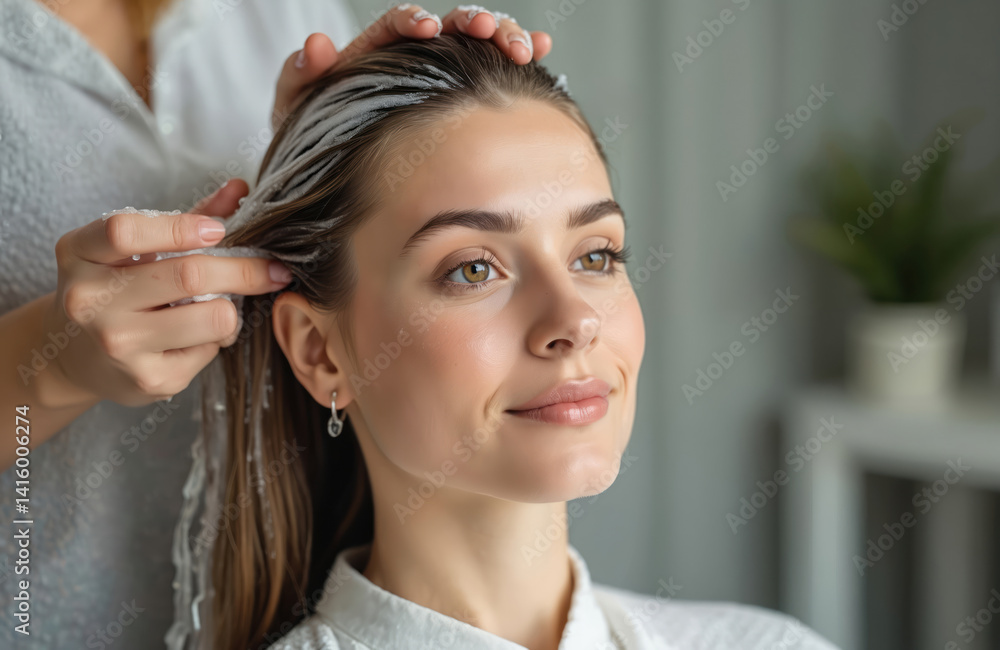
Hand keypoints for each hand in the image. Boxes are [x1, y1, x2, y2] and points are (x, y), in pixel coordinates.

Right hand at [45, 180, 292, 406]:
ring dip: (229, 310)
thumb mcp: (135, 249)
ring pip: (214, 316)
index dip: (181, 228)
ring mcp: (118, 344)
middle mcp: (90, 300)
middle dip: (244, 270)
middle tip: (274, 269)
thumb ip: (186, 217)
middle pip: (189, 275)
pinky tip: (191, 339)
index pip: (126, 232)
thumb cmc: (116, 289)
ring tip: (214, 308)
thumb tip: (240, 189)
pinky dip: (214, 339)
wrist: (75, 358)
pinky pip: (211, 348)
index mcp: (81, 254)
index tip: (219, 230)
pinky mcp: (148, 379)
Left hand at [271, 4, 552, 128]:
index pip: (397, 25)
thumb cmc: (317, 141)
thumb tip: (316, 44)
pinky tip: (543, 51)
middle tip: (488, 29)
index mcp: (376, 52)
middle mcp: (415, 57)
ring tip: (523, 48)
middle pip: (449, 26)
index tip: (425, 29)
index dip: (412, 21)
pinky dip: (520, 54)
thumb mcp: (297, 111)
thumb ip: (298, 77)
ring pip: (479, 43)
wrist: (338, 180)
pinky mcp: (466, 95)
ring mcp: (445, 75)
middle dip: (471, 22)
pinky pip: (495, 70)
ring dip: (504, 36)